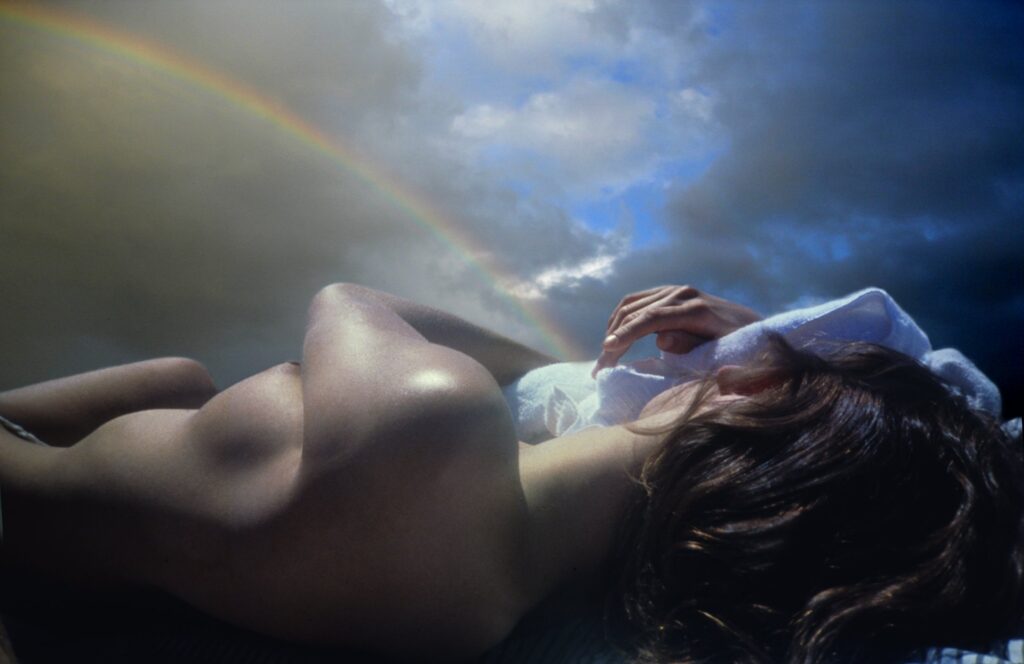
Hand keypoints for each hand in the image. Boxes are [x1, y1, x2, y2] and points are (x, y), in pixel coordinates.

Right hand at [592, 285, 761, 376]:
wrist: (752, 325)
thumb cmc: (739, 346)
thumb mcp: (721, 352)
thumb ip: (693, 347)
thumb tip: (660, 340)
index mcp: (696, 309)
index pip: (653, 317)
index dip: (628, 332)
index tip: (607, 348)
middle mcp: (683, 294)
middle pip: (638, 310)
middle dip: (615, 337)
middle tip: (601, 368)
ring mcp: (676, 290)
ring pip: (633, 303)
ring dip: (614, 327)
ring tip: (605, 355)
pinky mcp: (670, 292)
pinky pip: (638, 300)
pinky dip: (622, 317)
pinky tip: (615, 335)